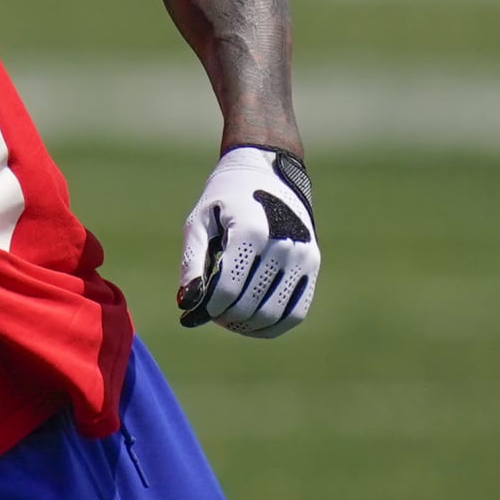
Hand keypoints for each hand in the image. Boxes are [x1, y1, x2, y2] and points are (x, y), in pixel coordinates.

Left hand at [177, 145, 318, 336]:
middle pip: (250, 305)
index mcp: (251, 232)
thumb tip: (186, 304)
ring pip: (274, 314)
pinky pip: (297, 312)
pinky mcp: (313, 265)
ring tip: (227, 320)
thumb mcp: (199, 223)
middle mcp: (283, 245)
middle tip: (209, 315)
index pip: (228, 289)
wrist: (266, 173)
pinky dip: (273, 325)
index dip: (208, 307)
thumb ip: (191, 263)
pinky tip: (251, 324)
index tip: (194, 310)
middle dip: (225, 318)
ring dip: (247, 326)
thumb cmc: (224, 199)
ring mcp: (303, 256)